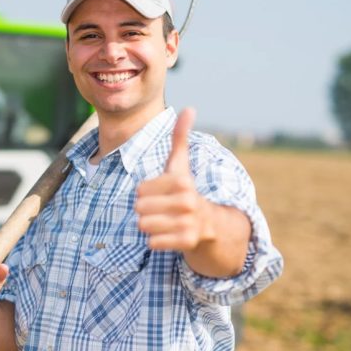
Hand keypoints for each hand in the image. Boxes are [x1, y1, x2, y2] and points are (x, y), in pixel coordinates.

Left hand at [135, 108, 213, 250]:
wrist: (210, 223)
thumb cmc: (185, 190)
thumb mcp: (180, 164)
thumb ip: (180, 137)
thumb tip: (189, 108)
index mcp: (182, 181)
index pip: (140, 190)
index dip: (146, 192)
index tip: (161, 193)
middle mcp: (187, 201)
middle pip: (139, 208)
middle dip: (146, 210)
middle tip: (162, 209)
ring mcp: (189, 222)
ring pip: (144, 225)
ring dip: (150, 225)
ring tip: (165, 220)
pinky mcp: (187, 241)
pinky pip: (153, 242)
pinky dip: (156, 240)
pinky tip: (169, 234)